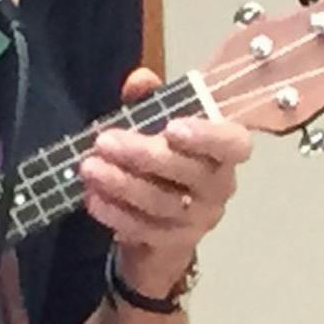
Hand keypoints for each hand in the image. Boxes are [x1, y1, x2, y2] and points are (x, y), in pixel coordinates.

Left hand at [80, 67, 250, 299]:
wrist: (158, 224)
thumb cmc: (162, 162)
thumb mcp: (155, 126)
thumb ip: (149, 100)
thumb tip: (141, 79)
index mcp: (223, 152)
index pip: (234, 144)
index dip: (207, 136)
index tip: (172, 127)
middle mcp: (219, 186)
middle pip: (189, 172)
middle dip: (143, 155)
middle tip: (104, 141)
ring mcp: (199, 219)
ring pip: (163, 202)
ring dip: (122, 184)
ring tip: (89, 168)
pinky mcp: (174, 243)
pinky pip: (145, 229)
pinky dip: (115, 213)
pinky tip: (92, 198)